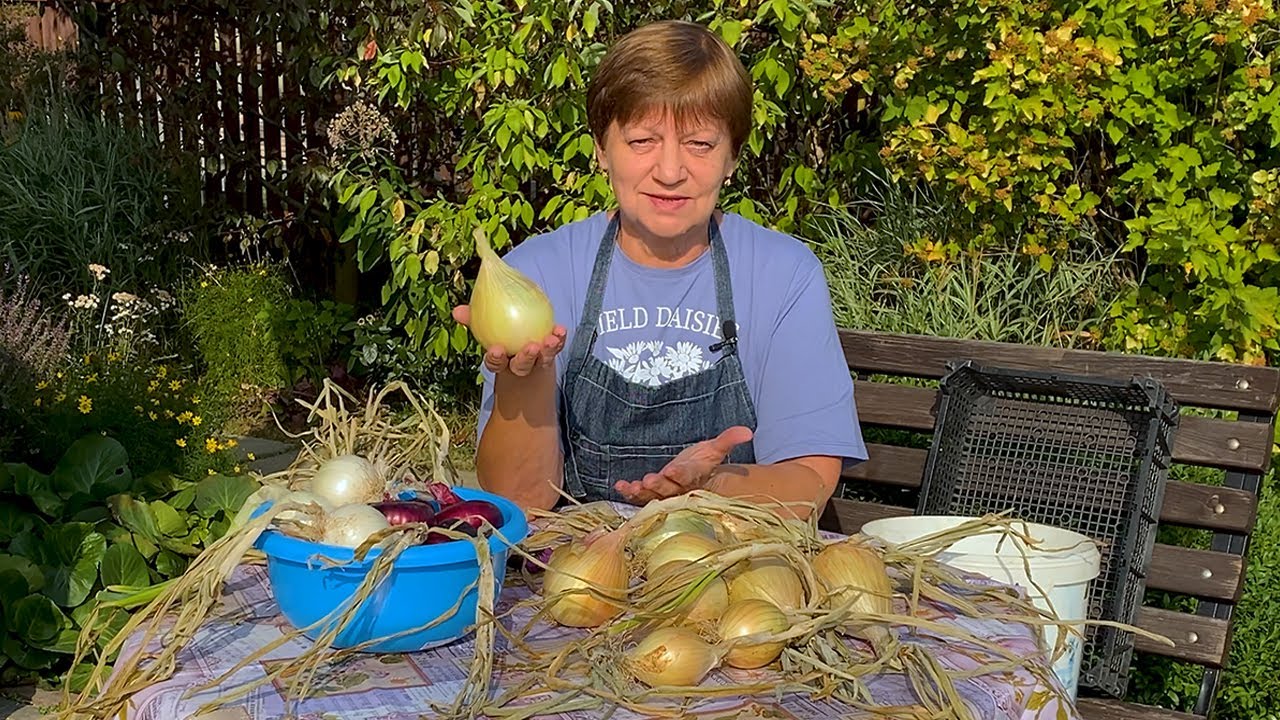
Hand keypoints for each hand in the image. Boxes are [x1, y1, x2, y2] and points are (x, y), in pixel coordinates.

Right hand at [453, 305, 566, 376]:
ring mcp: (537, 361)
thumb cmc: (500, 335)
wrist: (524, 348)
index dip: (495, 358)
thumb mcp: (486, 327)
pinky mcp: (551, 353)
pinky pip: (557, 348)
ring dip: (547, 351)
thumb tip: (456, 311)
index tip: (496, 349)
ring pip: (542, 360)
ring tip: (550, 340)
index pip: (495, 363)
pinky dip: (560, 340)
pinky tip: (561, 330)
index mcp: (501, 360)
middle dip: (526, 358)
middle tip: (530, 347)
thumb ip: (473, 319)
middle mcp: (519, 364)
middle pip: (521, 366)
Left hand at [614, 426, 753, 503]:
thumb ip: (728, 440)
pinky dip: (630, 492)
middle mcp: (678, 488)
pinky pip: (640, 497)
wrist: (695, 476)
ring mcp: (664, 493)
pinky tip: (620, 486)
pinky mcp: (652, 494)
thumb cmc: (704, 461)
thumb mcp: (715, 449)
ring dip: (641, 492)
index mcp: (694, 477)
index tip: (672, 470)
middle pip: (668, 489)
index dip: (680, 474)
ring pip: (652, 496)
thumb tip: (748, 431)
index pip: (688, 476)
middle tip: (648, 480)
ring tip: (630, 486)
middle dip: (658, 485)